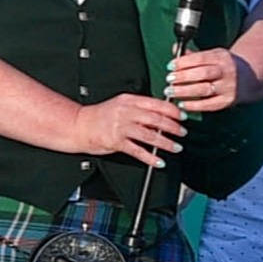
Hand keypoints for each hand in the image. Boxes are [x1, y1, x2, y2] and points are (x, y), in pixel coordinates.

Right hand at [69, 91, 185, 162]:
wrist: (79, 125)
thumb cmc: (100, 116)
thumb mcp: (121, 105)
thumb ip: (140, 109)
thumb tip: (162, 116)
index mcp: (129, 100)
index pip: (156, 103)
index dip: (172, 110)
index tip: (182, 117)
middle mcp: (126, 112)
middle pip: (155, 119)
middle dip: (173, 127)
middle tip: (183, 133)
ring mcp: (120, 127)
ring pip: (149, 135)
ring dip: (165, 143)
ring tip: (176, 148)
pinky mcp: (115, 141)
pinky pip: (137, 150)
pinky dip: (150, 157)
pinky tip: (158, 161)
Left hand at [167, 45, 245, 110]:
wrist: (249, 79)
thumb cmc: (224, 66)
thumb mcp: (213, 56)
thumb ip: (194, 55)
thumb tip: (175, 48)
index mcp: (222, 57)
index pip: (201, 58)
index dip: (183, 62)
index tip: (170, 66)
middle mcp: (227, 71)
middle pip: (202, 74)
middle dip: (183, 77)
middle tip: (168, 80)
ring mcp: (229, 87)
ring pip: (204, 90)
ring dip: (184, 91)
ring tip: (170, 92)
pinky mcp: (228, 101)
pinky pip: (208, 104)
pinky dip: (193, 105)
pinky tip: (182, 104)